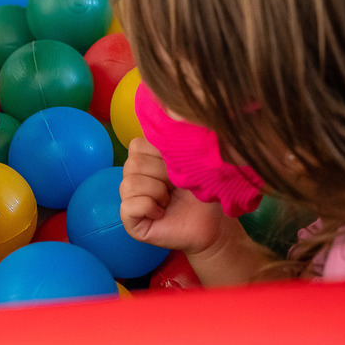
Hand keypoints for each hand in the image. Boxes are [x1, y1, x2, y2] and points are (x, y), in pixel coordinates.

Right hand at [119, 137, 228, 254]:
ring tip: (170, 201)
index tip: (178, 169)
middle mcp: (134, 179)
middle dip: (162, 175)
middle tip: (176, 188)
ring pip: (129, 183)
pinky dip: (149, 207)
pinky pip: (128, 205)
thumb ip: (173, 145)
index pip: (136, 145)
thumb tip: (167, 119)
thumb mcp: (190, 162)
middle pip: (133, 163)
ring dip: (157, 192)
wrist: (215, 224)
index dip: (160, 155)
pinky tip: (162, 213)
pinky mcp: (130, 222)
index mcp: (146, 162)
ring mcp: (130, 201)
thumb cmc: (205, 193)